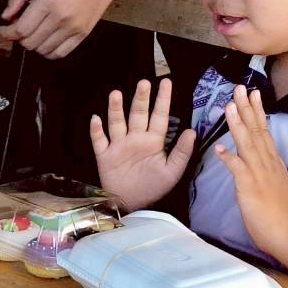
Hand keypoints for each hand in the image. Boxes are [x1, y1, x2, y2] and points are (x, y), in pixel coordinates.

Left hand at [0, 0, 126, 58]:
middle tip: (19, 27)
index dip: (7, 33)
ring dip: (33, 44)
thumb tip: (6, 16)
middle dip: (18, 37)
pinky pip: (60, 53)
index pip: (21, 29)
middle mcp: (61, 17)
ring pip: (43, 50)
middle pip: (30, 42)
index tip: (3, 29)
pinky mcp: (83, 34)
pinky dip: (48, 51)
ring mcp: (73, 28)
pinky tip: (46, 40)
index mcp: (48, 0)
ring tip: (34, 31)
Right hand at [90, 78, 195, 210]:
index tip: (166, 82)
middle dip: (141, 99)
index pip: (159, 116)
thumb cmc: (153, 187)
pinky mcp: (105, 155)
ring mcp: (119, 145)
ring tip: (116, 94)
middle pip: (138, 114)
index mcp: (153, 141)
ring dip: (116, 109)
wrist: (132, 205)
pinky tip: (96, 119)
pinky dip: (96, 130)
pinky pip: (99, 141)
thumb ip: (181, 152)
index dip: (162, 99)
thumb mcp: (172, 172)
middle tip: (144, 83)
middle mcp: (135, 138)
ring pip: (117, 122)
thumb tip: (191, 131)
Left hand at [215, 85, 287, 259]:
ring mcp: (260, 174)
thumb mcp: (279, 187)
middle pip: (256, 130)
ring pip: (247, 144)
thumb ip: (270, 174)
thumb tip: (262, 166)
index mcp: (274, 163)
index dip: (258, 112)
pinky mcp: (251, 188)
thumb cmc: (285, 217)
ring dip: (237, 124)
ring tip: (228, 105)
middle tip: (240, 87)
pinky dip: (229, 158)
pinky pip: (238, 170)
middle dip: (247, 108)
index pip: (264, 132)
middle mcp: (268, 164)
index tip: (254, 94)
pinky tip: (219, 147)